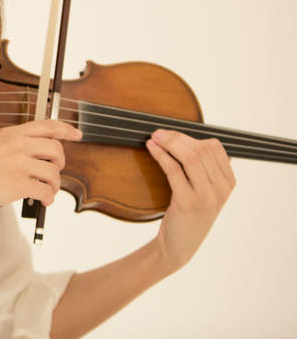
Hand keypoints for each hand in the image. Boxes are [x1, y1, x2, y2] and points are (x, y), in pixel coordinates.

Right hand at [0, 120, 82, 218]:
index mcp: (10, 134)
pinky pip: (46, 191)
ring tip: (46, 191)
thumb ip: (13, 146)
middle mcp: (17, 145)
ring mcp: (18, 164)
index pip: (47, 125)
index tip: (77, 134)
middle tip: (53, 173)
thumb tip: (35, 155)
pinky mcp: (18, 184)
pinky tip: (41, 201)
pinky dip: (48, 198)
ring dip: (54, 185)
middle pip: (56, 148)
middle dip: (60, 163)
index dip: (67, 129)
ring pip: (54, 172)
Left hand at [147, 129, 235, 273]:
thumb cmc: (187, 214)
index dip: (190, 136)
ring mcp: (206, 197)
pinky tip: (151, 148)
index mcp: (228, 182)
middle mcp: (221, 189)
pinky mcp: (187, 203)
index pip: (214, 147)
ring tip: (154, 138)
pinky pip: (174, 170)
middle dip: (176, 137)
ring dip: (169, 143)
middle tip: (158, 132)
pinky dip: (161, 155)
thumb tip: (179, 136)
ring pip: (190, 157)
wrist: (178, 246)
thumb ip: (201, 167)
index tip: (172, 133)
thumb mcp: (203, 190)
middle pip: (201, 149)